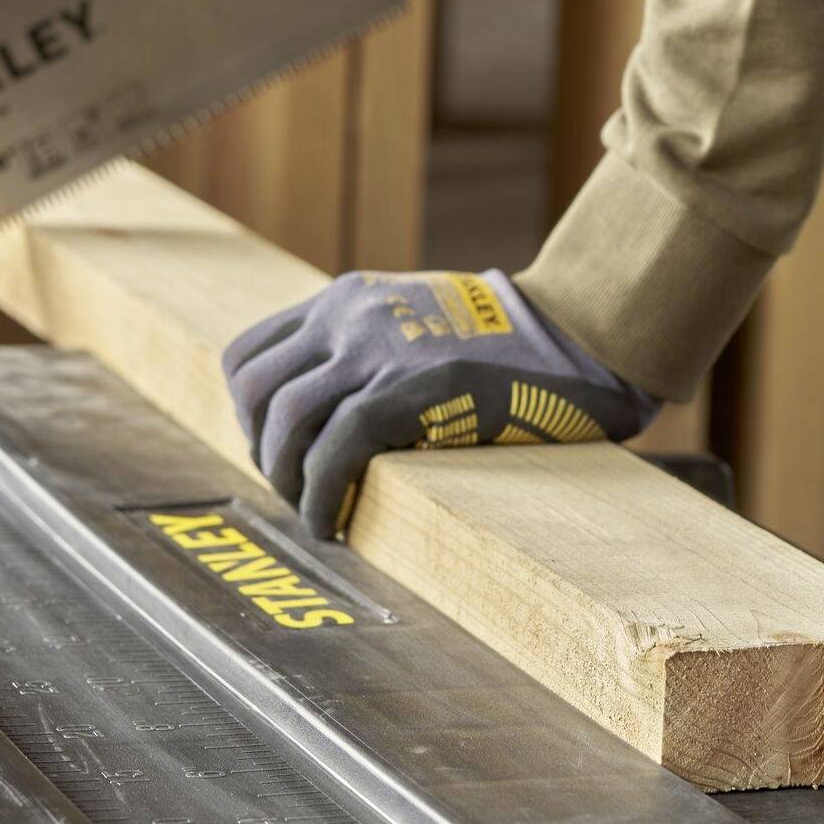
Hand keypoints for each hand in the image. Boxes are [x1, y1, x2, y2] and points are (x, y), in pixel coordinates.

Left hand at [223, 269, 659, 535]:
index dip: (245, 414)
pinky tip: (330, 524)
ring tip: (310, 512)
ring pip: (286, 421)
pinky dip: (318, 497)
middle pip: (254, 389)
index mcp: (348, 299)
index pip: (250, 352)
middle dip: (260, 451)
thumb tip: (332, 421)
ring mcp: (374, 350)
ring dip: (285, 480)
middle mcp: (349, 316)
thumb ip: (372, 353)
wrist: (578, 337)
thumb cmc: (511, 351)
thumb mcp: (421, 326)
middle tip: (289, 489)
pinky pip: (332, 453)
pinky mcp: (405, 392)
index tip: (271, 449)